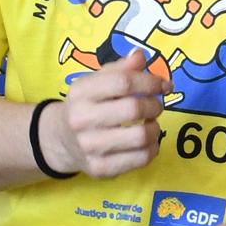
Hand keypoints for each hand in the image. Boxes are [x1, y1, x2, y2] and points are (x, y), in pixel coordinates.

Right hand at [46, 52, 169, 180]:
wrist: (61, 140)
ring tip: (150, 123)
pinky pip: (141, 159)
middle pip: (133, 109)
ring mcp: (90, 147)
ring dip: (155, 128)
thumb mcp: (96, 81)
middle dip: (155, 105)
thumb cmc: (87, 105)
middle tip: (157, 105)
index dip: (150, 81)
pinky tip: (147, 141)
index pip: (123, 82)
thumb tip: (140, 56)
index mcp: (81, 92)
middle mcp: (81, 120)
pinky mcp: (101, 169)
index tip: (164, 85)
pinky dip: (153, 148)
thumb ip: (120, 68)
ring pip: (141, 137)